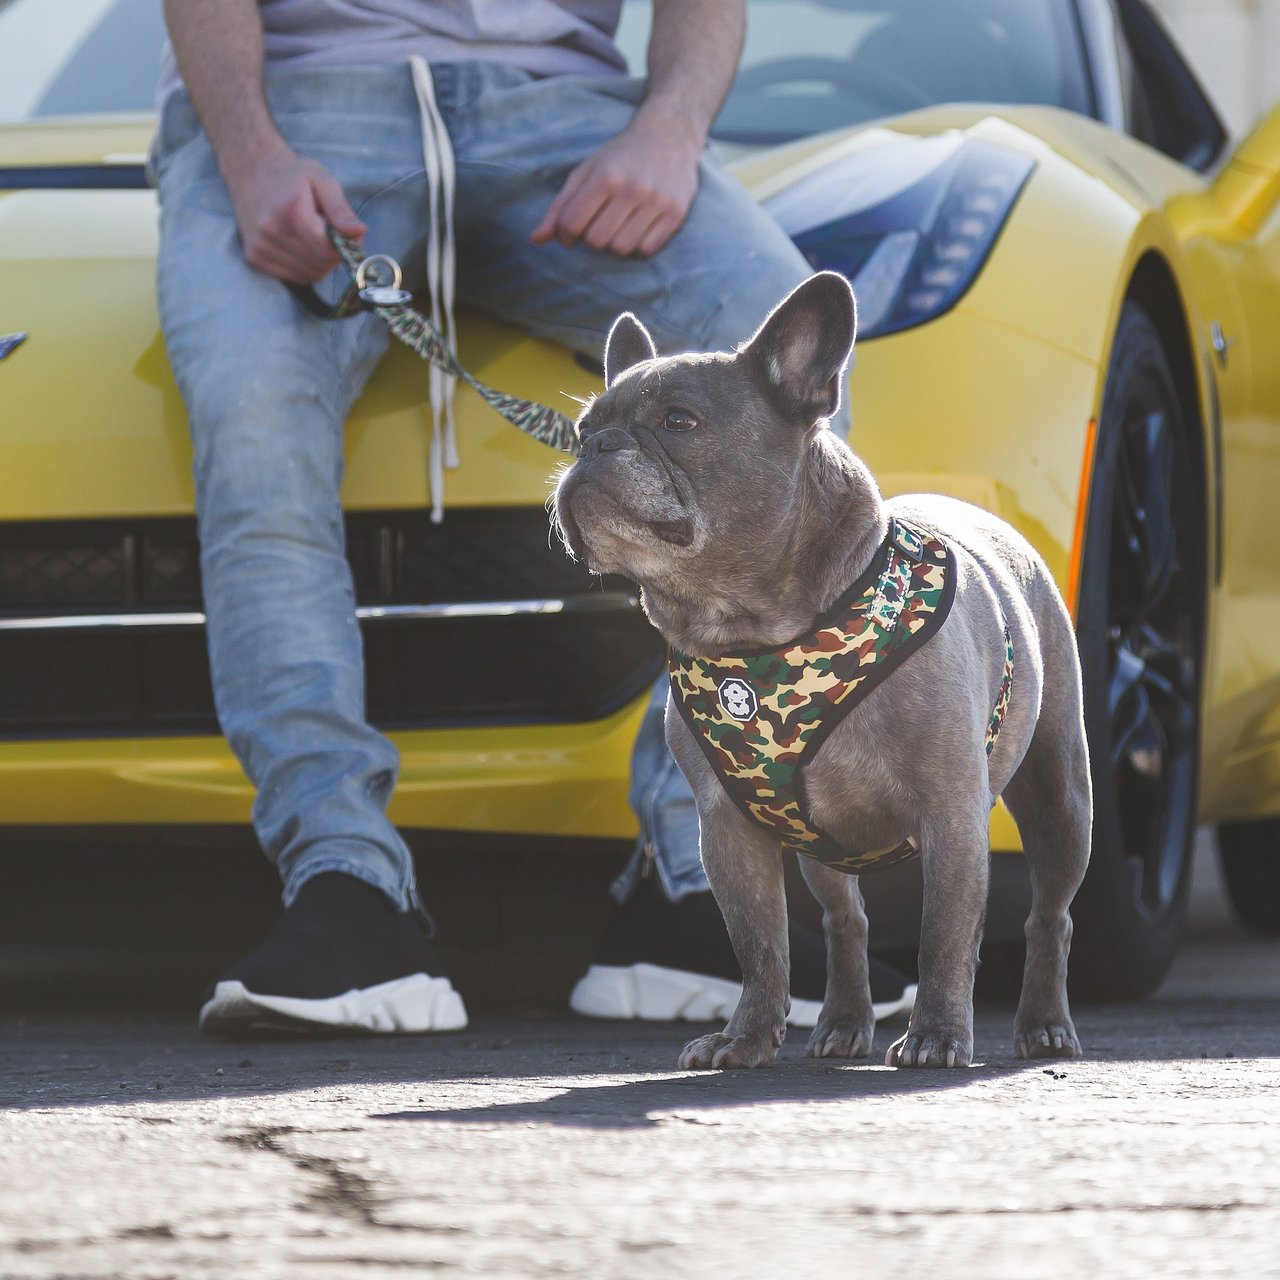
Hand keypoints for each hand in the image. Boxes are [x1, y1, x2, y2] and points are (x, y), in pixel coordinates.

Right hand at [224, 142, 366, 282]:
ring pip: (309, 275)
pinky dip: (304, 266)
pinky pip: (294, 277)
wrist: (250, 169)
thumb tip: (359, 232)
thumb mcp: (322, 181)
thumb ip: (341, 209)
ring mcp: (260, 247)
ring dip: (319, 262)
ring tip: (312, 235)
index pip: (328, 251)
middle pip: (320, 265)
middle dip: (333, 254)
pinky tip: (299, 244)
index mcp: (291, 212)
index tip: (347, 233)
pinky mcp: (254, 258)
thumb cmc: (291, 174)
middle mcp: (271, 232)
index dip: (345, 247)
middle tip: (331, 232)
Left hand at [530, 114, 702, 257]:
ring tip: (617, 226)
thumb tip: (535, 240)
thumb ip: (560, 206)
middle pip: (597, 241)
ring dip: (614, 244)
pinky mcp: (676, 213)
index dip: (565, 235)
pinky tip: (637, 228)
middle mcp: (633, 189)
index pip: (572, 224)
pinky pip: (646, 250)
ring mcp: (657, 202)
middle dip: (590, 239)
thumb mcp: (586, 171)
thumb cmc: (620, 156)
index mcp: (606, 176)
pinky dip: (637, 245)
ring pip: (622, 249)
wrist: (670, 134)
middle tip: (596, 225)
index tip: (570, 231)